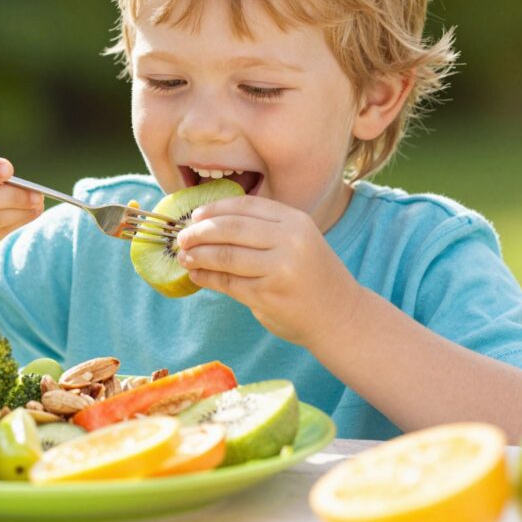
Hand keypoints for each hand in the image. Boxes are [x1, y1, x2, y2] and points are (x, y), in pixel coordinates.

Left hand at [175, 196, 362, 347]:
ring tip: (184, 258)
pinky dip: (207, 278)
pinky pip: (227, 282)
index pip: (245, 206)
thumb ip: (263, 229)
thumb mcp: (298, 240)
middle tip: (181, 238)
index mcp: (296, 220)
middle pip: (230, 228)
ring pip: (225, 256)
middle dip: (199, 232)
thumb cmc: (312, 276)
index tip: (193, 216)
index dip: (214, 209)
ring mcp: (279, 268)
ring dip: (198, 256)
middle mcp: (289, 240)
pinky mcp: (268, 295)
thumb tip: (208, 222)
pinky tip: (197, 276)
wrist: (340, 315)